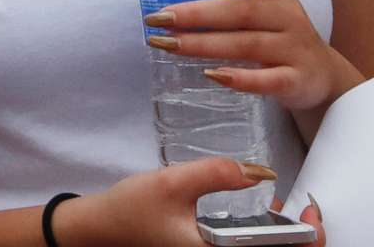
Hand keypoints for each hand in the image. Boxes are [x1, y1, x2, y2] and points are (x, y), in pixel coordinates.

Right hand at [58, 157, 287, 244]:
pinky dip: (266, 239)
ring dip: (283, 238)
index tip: (308, 211)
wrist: (102, 227)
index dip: (309, 237)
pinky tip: (264, 219)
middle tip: (302, 209)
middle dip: (300, 237)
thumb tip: (262, 171)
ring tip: (286, 213)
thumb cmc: (133, 208)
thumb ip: (216, 173)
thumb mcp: (173, 183)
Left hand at [144, 0, 362, 111]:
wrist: (321, 74)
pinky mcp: (297, 81)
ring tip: (165, 44)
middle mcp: (288, 16)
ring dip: (203, 45)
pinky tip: (210, 75)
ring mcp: (295, 49)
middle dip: (196, 14)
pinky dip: (241, 79)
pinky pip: (270, 80)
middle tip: (157, 18)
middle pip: (243, 10)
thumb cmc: (272, 26)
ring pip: (248, 45)